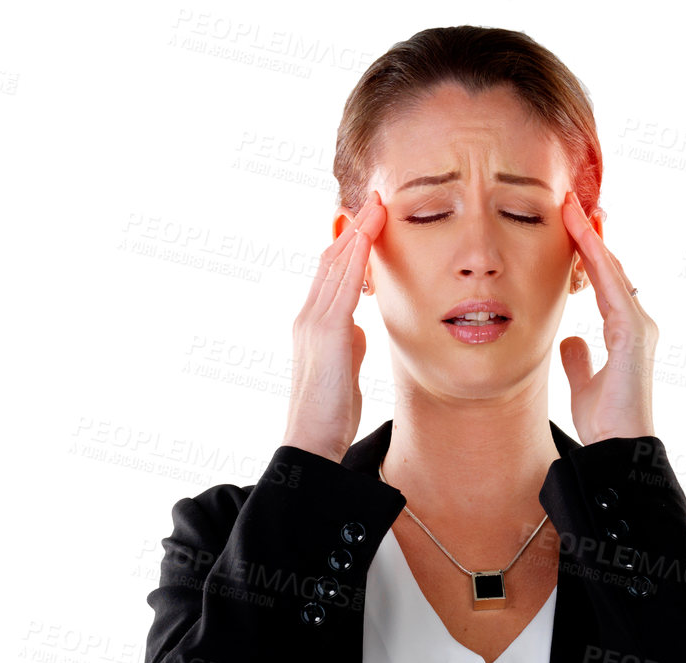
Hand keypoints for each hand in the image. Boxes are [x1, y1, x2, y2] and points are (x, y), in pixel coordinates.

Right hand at [282, 190, 386, 462]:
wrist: (312, 440)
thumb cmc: (330, 413)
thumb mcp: (344, 370)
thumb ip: (351, 345)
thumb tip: (362, 329)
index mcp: (313, 325)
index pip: (332, 275)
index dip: (350, 245)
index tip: (369, 222)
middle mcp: (308, 316)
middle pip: (332, 260)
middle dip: (354, 229)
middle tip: (375, 200)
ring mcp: (314, 321)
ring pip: (337, 265)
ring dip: (358, 233)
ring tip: (377, 206)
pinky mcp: (326, 332)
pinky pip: (344, 284)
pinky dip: (357, 257)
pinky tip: (370, 237)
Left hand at [558, 191, 657, 444]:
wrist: (617, 447)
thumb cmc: (605, 422)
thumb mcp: (583, 385)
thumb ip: (579, 360)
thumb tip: (569, 340)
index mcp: (625, 332)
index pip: (604, 282)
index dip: (587, 253)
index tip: (571, 225)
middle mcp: (636, 322)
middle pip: (610, 268)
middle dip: (590, 234)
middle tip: (571, 201)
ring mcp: (638, 325)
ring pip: (611, 270)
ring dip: (590, 237)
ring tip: (571, 207)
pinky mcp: (633, 333)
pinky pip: (612, 286)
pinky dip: (596, 259)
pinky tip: (582, 236)